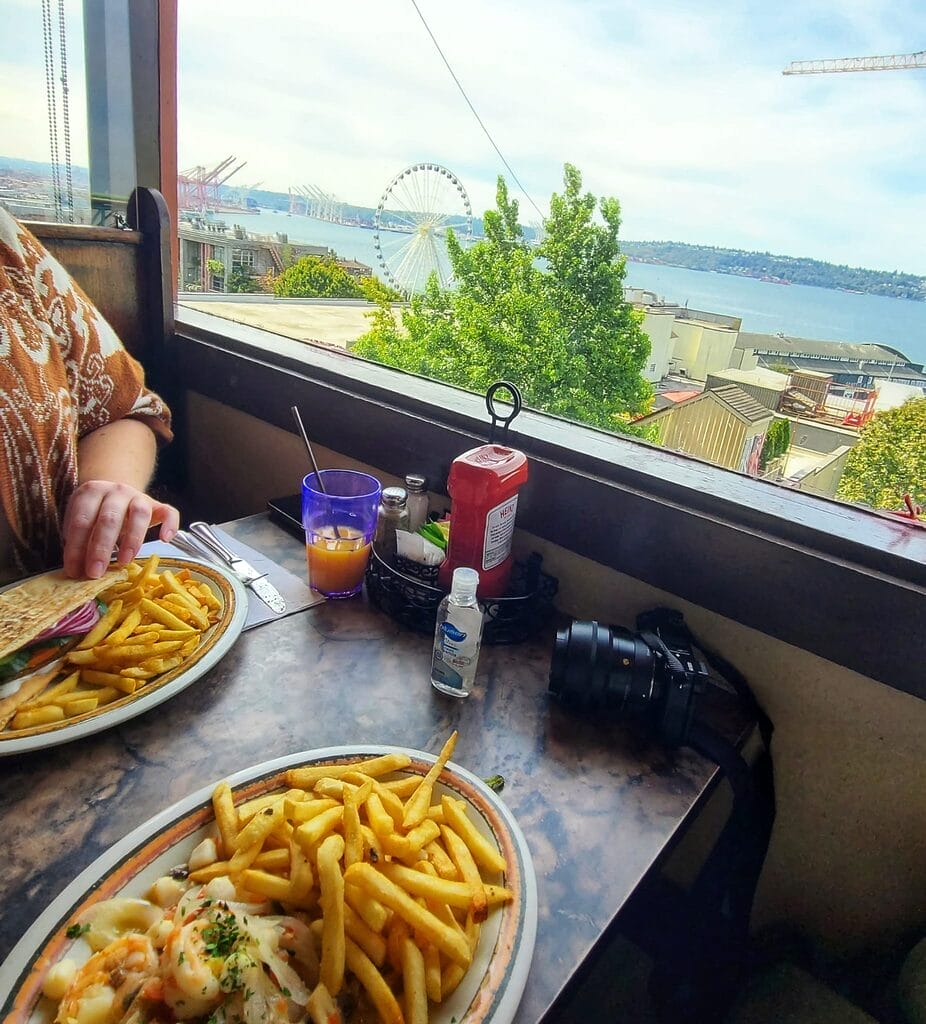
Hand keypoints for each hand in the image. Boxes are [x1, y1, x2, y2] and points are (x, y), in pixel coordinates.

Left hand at [62, 480, 179, 578]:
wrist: (116, 494)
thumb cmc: (95, 514)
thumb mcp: (82, 522)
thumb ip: (79, 541)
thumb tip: (77, 572)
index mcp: (91, 492)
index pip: (81, 520)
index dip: (76, 547)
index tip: (74, 571)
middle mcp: (117, 491)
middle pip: (109, 518)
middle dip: (100, 548)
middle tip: (95, 573)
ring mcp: (140, 497)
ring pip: (139, 514)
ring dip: (131, 540)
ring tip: (123, 562)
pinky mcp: (158, 506)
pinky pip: (169, 513)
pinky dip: (169, 525)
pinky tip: (164, 540)